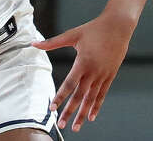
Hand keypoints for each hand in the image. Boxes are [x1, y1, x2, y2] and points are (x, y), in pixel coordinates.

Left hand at [32, 12, 133, 131]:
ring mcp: (103, 75)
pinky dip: (96, 106)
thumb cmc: (94, 29)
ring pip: (91, 99)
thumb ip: (52, 42)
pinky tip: (91, 116)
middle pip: (79, 96)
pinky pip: (102, 94)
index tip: (52, 108)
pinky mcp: (110, 76)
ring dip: (83, 114)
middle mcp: (93, 72)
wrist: (118, 26)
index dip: (60, 97)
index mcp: (83, 62)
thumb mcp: (72, 34)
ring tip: (76, 127)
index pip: (69, 84)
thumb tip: (34, 44)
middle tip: (62, 125)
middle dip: (70, 112)